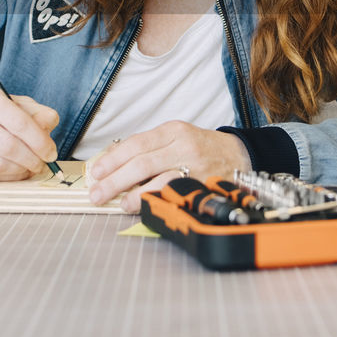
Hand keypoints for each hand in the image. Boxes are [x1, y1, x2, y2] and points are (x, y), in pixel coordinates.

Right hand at [0, 85, 58, 180]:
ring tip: (29, 168)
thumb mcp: (12, 102)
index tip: (50, 152)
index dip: (39, 141)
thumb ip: (35, 112)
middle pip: (8, 146)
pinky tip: (14, 171)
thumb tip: (49, 126)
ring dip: (19, 171)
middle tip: (41, 163)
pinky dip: (5, 177)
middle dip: (31, 159)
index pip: (19, 122)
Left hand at [87, 121, 250, 212]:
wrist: (240, 155)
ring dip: (132, 194)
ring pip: (156, 179)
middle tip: (97, 193)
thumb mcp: (177, 138)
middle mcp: (183, 145)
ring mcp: (194, 166)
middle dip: (114, 179)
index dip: (113, 158)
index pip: (136, 143)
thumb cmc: (201, 148)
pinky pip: (173, 193)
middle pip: (141, 162)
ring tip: (118, 203)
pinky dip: (153, 200)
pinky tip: (142, 206)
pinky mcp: (202, 185)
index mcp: (173, 130)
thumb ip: (150, 148)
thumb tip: (114, 164)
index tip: (96, 171)